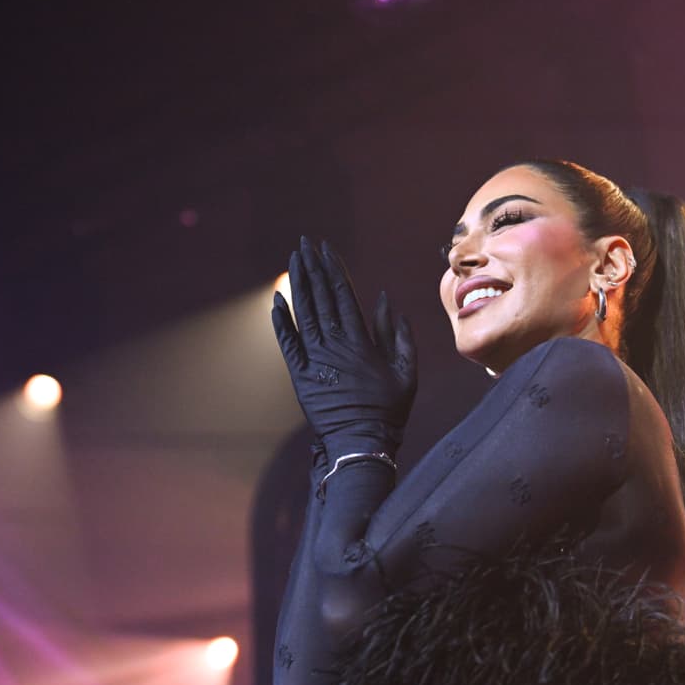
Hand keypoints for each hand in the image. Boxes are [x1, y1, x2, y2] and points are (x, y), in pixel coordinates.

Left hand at [272, 237, 416, 458]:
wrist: (361, 441)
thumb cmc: (389, 408)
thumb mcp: (406, 369)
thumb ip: (398, 333)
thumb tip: (385, 300)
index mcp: (361, 340)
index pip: (344, 294)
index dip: (333, 269)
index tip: (326, 248)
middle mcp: (335, 344)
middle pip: (321, 297)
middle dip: (313, 267)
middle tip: (305, 243)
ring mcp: (315, 358)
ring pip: (304, 313)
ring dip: (298, 284)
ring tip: (293, 259)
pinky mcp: (301, 374)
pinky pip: (288, 342)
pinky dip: (282, 321)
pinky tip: (277, 300)